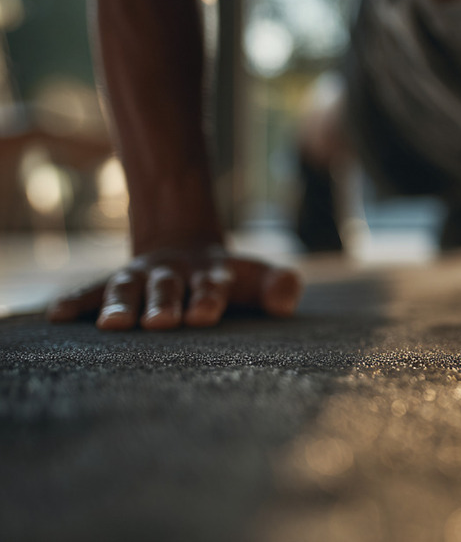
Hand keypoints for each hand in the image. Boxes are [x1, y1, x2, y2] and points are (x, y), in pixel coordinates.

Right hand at [47, 246, 301, 330]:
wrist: (188, 250)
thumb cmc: (232, 280)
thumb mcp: (259, 278)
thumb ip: (280, 286)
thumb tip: (287, 300)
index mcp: (212, 275)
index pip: (212, 286)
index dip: (208, 298)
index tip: (205, 315)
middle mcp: (173, 274)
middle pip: (167, 287)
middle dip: (163, 303)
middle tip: (161, 323)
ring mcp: (141, 277)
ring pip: (127, 288)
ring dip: (119, 306)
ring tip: (111, 326)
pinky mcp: (115, 284)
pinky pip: (91, 291)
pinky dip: (75, 301)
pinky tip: (56, 316)